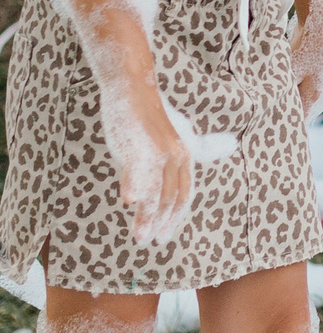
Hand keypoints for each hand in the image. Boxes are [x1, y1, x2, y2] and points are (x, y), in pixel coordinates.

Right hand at [118, 115, 196, 244]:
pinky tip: (130, 201)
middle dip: (162, 222)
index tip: (165, 235)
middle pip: (171, 196)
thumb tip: (137, 198)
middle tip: (151, 242)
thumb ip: (151, 170)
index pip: (183, 193)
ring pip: (155, 191)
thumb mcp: (155, 146)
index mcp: (183, 156)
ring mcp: (159, 151)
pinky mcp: (140, 145)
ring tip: (139, 237)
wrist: (133, 89)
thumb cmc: (143, 118)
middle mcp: (176, 156)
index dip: (175, 216)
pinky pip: (138, 170)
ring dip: (147, 216)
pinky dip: (135, 186)